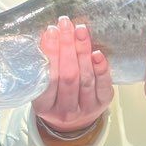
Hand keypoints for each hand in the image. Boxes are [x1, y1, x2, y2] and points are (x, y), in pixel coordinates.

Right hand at [33, 14, 113, 132]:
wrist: (74, 121)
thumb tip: (49, 34)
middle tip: (66, 24)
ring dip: (83, 51)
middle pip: (68, 76)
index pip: (48, 78)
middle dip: (67, 46)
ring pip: (85, 78)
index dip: (50, 53)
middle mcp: (65, 111)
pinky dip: (101, 68)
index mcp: (45, 107)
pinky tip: (97, 53)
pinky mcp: (102, 103)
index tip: (50, 31)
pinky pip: (103, 85)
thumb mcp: (42, 88)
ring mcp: (86, 108)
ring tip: (80, 30)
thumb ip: (43, 69)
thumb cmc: (56, 97)